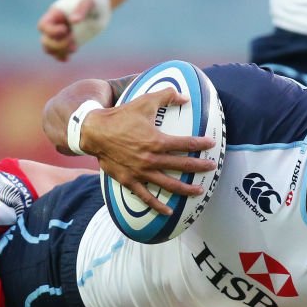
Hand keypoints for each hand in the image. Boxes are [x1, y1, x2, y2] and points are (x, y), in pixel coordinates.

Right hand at [37, 0, 111, 61]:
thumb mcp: (88, 2)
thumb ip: (81, 9)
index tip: (66, 29)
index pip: (43, 26)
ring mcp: (62, 35)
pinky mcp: (70, 42)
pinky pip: (59, 53)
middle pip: (45, 40)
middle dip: (56, 44)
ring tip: (74, 48)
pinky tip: (68, 58)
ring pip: (50, 48)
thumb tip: (74, 21)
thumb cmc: (93, 0)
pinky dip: (61, 57)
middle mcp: (55, 25)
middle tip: (72, 40)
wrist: (100, 5)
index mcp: (55, 14)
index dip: (51, 31)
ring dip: (59, 52)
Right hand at [84, 87, 216, 214]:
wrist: (95, 132)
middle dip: (200, 167)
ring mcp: (141, 172)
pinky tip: (169, 211)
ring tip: (198, 191)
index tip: (211, 144)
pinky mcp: (130, 180)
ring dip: (186, 189)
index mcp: (157, 141)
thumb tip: (185, 96)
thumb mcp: (144, 101)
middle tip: (211, 167)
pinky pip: (146, 196)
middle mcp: (152, 159)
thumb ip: (166, 96)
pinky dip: (158, 205)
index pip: (186, 144)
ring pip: (169, 184)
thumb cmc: (120, 116)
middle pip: (182, 165)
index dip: (201, 144)